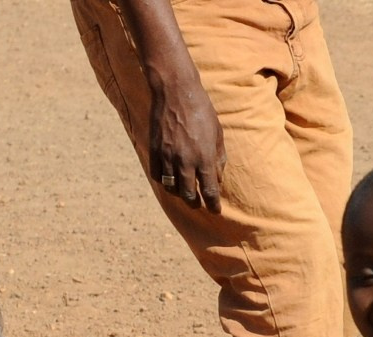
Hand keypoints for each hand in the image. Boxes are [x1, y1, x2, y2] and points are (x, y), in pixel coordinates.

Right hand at [149, 74, 226, 211]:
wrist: (175, 91)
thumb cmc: (201, 110)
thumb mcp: (217, 134)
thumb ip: (218, 158)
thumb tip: (217, 179)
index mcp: (204, 157)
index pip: (209, 191)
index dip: (213, 205)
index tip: (216, 210)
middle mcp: (185, 160)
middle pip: (189, 195)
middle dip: (195, 203)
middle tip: (199, 203)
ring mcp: (168, 156)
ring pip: (172, 188)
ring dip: (179, 193)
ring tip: (184, 191)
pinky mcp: (154, 150)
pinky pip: (158, 175)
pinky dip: (164, 181)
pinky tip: (170, 178)